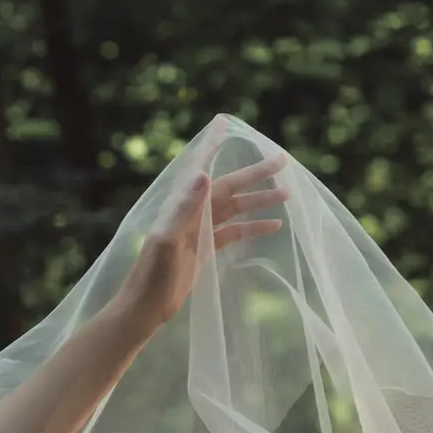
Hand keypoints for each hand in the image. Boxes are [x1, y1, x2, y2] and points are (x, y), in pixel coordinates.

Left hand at [110, 120, 292, 334]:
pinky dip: (252, 227)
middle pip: (227, 187)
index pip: (199, 168)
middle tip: (283, 160)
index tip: (223, 122)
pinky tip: (274, 225)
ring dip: (258, 200)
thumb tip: (203, 174)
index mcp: (180, 207)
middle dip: (254, 173)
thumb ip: (183, 208)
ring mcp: (196, 232)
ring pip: (233, 209)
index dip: (211, 145)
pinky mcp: (202, 250)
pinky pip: (232, 233)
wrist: (144, 309)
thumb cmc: (152, 277)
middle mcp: (189, 214)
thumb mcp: (167, 241)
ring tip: (288, 195)